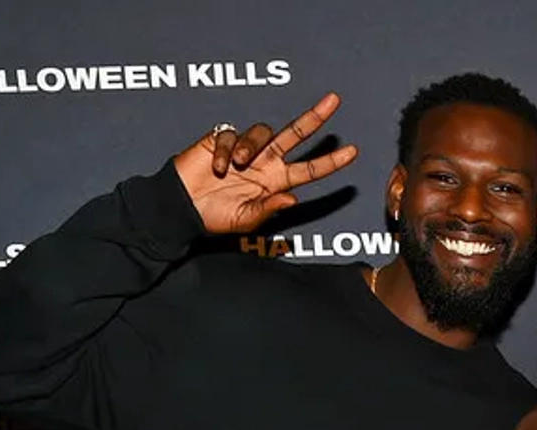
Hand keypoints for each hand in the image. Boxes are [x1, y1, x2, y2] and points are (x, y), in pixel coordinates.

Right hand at [172, 93, 357, 234]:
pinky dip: (223, 151)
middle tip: (334, 101)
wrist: (182, 207)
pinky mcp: (220, 139)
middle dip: (315, 118)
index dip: (331, 162)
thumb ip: (269, 208)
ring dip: (250, 147)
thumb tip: (293, 199)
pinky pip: (229, 134)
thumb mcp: (246, 220)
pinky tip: (215, 168)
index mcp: (275, 183)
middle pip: (295, 134)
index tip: (354, 152)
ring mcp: (244, 149)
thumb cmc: (214, 217)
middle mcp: (264, 163)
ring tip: (235, 166)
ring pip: (262, 132)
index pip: (310, 169)